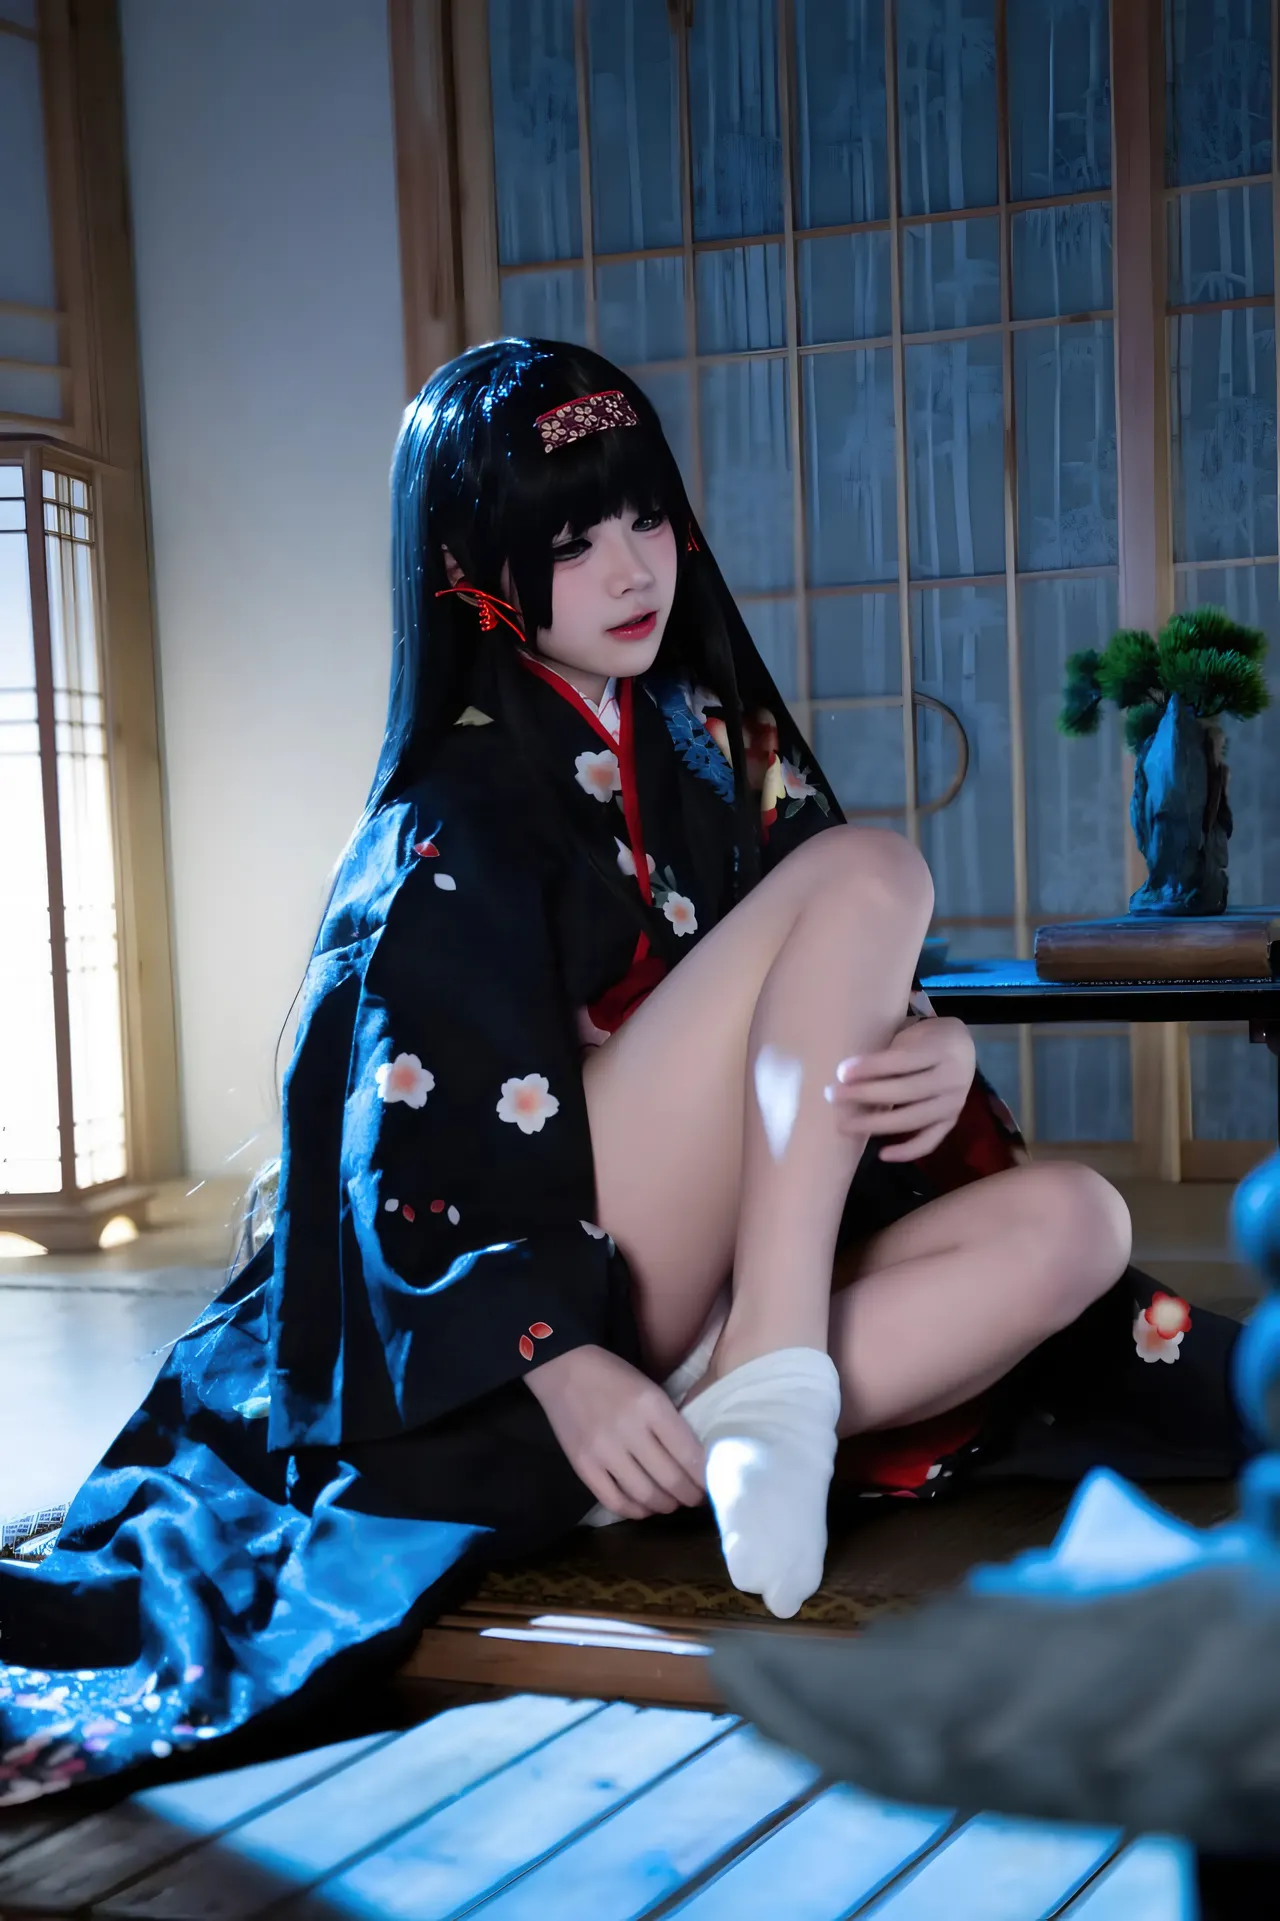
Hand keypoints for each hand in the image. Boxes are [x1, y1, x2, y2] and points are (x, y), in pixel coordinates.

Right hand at [524, 1345, 706, 1519]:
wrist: (564, 1368)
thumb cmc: (614, 1375)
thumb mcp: (651, 1389)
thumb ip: (671, 1422)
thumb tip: (695, 1461)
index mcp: (652, 1406)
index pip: (689, 1453)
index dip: (705, 1476)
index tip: (712, 1483)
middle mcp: (630, 1431)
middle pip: (670, 1479)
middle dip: (690, 1495)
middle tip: (696, 1498)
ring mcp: (604, 1451)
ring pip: (645, 1494)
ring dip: (665, 1505)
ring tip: (672, 1503)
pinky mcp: (583, 1465)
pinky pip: (613, 1500)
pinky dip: (634, 1510)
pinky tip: (644, 1507)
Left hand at [825, 1015, 975, 1161]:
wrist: (962, 1047)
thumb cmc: (924, 1040)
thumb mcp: (909, 1036)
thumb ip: (887, 1055)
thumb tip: (846, 1078)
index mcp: (940, 1049)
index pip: (901, 1061)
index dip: (870, 1067)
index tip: (841, 1072)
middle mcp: (952, 1078)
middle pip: (906, 1091)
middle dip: (866, 1094)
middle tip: (833, 1095)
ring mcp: (954, 1103)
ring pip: (914, 1119)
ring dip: (877, 1124)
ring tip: (845, 1124)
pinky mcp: (951, 1122)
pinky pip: (930, 1141)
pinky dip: (907, 1151)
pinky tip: (882, 1154)